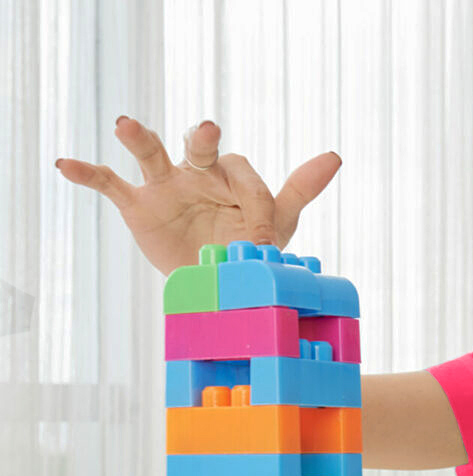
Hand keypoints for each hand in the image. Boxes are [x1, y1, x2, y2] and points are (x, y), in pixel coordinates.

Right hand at [55, 117, 340, 274]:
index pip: (244, 175)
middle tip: (210, 131)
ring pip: (153, 153)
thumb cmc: (246, 244)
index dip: (254, 200)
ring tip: (126, 125)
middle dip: (205, 140)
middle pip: (201, 148)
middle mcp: (198, 173)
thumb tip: (334, 155)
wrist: (213, 281)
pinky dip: (87, 173)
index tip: (260, 233)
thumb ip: (299, 189)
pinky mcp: (138, 206)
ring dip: (140, 138)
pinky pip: (109, 184)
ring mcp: (166, 187)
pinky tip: (65, 164)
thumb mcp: (277, 221)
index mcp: (232, 176)